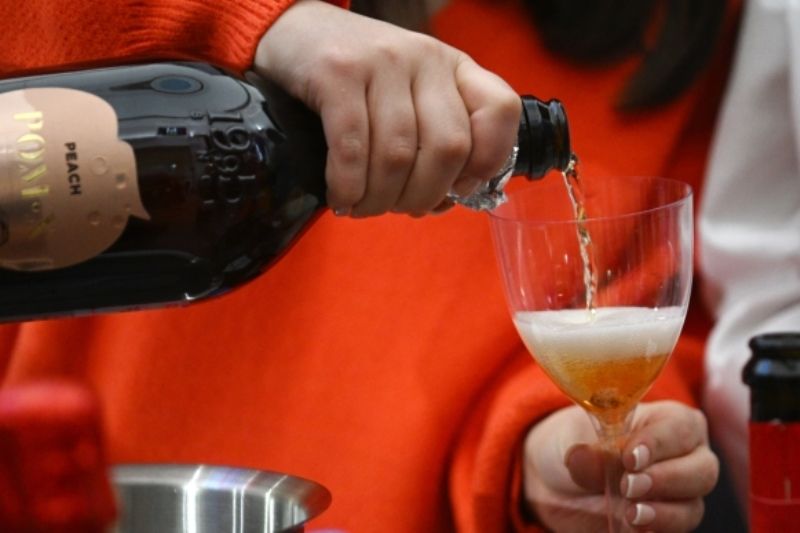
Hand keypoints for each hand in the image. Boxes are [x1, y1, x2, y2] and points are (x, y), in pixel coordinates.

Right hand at [254, 0, 519, 216]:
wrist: (296, 31)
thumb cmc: (359, 80)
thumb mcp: (411, 94)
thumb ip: (435, 137)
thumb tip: (444, 201)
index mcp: (453, 67)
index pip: (500, 110)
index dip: (488, 160)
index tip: (457, 188)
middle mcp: (425, 59)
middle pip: (447, 147)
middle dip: (423, 195)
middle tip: (398, 209)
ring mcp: (381, 62)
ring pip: (398, 155)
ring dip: (380, 198)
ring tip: (363, 208)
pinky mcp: (337, 73)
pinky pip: (353, 148)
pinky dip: (348, 186)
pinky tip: (341, 198)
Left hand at [523, 401, 718, 531]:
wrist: (558, 481)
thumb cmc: (576, 443)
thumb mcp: (572, 438)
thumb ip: (585, 451)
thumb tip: (583, 458)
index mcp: (667, 420)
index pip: (681, 427)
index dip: (658, 443)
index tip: (630, 457)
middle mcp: (683, 456)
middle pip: (702, 469)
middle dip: (666, 479)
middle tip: (628, 485)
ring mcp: (678, 494)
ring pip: (693, 506)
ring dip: (664, 512)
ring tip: (631, 512)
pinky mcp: (665, 523)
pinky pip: (676, 531)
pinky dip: (657, 528)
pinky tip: (633, 525)